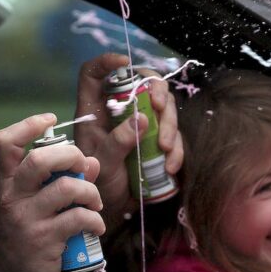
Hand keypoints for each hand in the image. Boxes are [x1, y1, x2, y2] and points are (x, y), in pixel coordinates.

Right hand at [0, 113, 104, 271]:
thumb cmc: (31, 234)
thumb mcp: (39, 205)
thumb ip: (64, 180)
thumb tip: (92, 162)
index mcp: (9, 183)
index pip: (5, 143)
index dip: (28, 125)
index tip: (51, 119)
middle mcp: (13, 197)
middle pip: (38, 159)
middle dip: (70, 155)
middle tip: (82, 168)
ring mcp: (27, 218)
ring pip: (66, 188)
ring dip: (90, 192)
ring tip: (95, 204)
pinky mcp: (44, 239)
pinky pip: (78, 218)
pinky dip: (95, 220)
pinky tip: (96, 226)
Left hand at [73, 53, 182, 230]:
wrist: (113, 209)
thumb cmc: (98, 184)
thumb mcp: (103, 164)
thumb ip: (117, 142)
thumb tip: (141, 119)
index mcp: (94, 111)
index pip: (94, 74)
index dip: (106, 61)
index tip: (125, 63)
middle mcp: (118, 112)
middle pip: (140, 82)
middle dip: (155, 89)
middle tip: (158, 106)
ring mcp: (140, 124)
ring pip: (162, 106)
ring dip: (169, 122)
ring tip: (164, 148)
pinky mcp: (158, 139)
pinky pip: (174, 134)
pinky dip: (177, 148)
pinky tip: (170, 166)